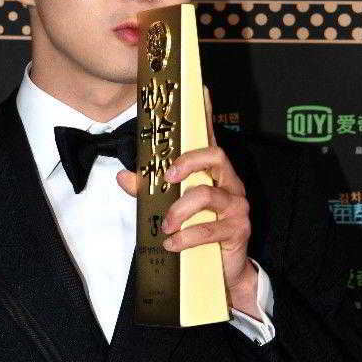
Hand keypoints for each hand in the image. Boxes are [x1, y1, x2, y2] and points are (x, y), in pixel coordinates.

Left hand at [117, 85, 256, 304]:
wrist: (223, 272)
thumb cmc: (196, 232)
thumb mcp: (169, 208)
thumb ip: (148, 191)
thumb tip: (123, 177)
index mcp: (212, 174)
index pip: (209, 137)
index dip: (206, 112)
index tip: (200, 88)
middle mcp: (228, 183)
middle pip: (215, 156)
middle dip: (188, 162)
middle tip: (167, 177)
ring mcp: (236, 205)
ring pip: (208, 195)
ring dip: (180, 210)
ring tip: (165, 226)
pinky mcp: (238, 230)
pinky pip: (210, 228)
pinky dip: (187, 237)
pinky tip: (173, 244)